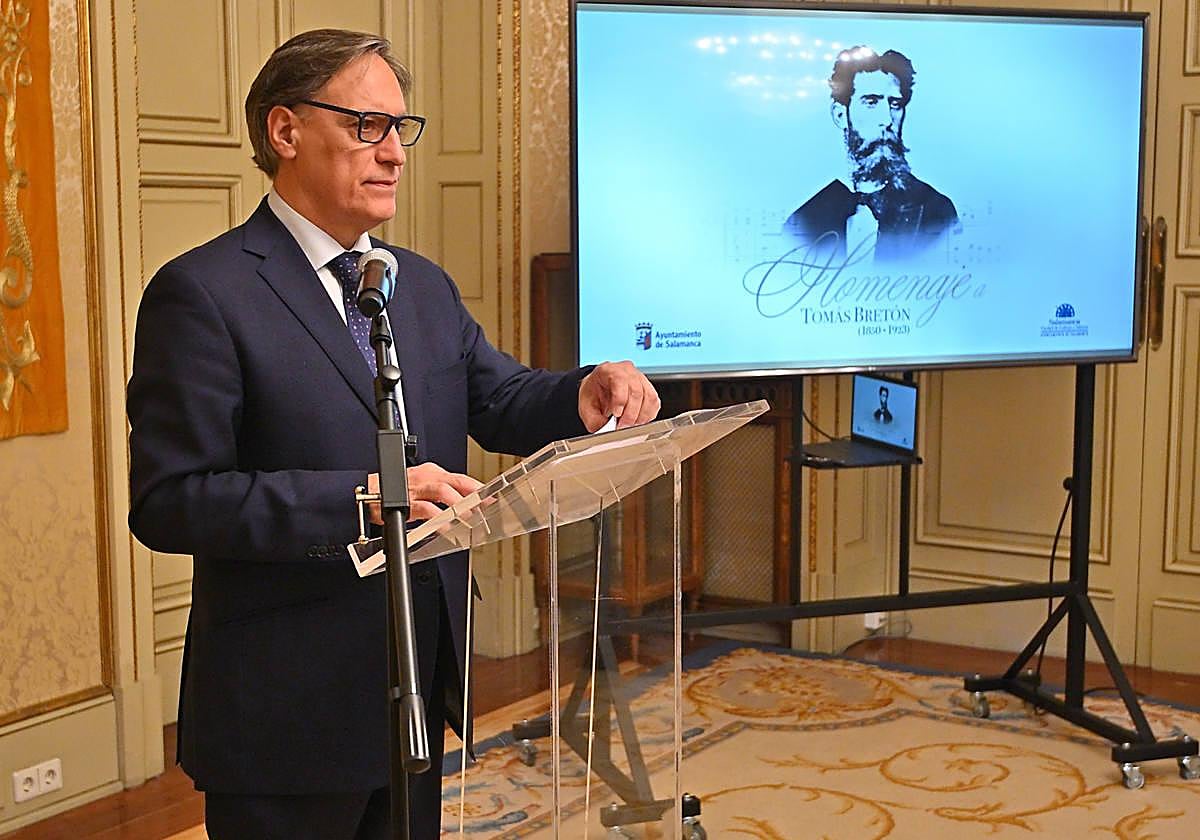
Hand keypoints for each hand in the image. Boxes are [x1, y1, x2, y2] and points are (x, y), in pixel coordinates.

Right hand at [367, 463, 482, 523]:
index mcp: (431, 472)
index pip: (460, 478)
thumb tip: (461, 505)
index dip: (477, 487)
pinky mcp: (406, 502)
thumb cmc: (393, 491)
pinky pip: (426, 509)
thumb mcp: (420, 486)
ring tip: (470, 516)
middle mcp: (426, 477)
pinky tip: (447, 527)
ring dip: (459, 504)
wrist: (365, 494)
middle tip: (487, 504)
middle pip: (456, 481)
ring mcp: (416, 488)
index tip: (491, 496)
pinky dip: (438, 519)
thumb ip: (440, 494)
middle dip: (474, 493)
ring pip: (443, 492)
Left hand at [578, 360, 660, 431]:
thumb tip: (606, 430)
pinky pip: (654, 402)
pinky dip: (648, 415)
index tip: (616, 415)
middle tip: (623, 427)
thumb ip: (595, 420)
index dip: (620, 400)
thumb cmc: (592, 395)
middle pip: (636, 391)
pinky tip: (638, 421)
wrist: (598, 389)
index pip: (619, 381)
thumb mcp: (586, 407)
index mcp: (608, 371)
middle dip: (630, 414)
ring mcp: (639, 378)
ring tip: (630, 426)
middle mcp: (626, 371)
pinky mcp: (648, 388)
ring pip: (649, 397)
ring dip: (641, 416)